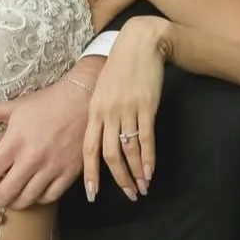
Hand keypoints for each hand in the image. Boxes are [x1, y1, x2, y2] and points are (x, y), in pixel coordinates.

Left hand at [0, 63, 103, 208]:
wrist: (83, 101)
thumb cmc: (47, 102)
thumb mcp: (16, 106)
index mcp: (14, 142)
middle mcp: (31, 159)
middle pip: (6, 193)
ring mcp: (51, 168)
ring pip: (27, 199)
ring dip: (15, 203)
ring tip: (9, 200)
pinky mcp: (68, 173)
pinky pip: (50, 196)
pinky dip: (38, 199)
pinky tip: (32, 193)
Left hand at [82, 16, 169, 201]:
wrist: (140, 43)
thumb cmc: (120, 68)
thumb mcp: (101, 90)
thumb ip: (99, 114)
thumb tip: (98, 138)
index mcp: (93, 111)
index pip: (88, 149)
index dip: (90, 173)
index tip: (91, 193)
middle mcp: (107, 113)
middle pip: (109, 155)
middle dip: (117, 179)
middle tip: (127, 196)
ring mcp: (127, 110)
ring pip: (128, 150)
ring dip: (136, 173)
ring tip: (142, 189)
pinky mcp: (146, 106)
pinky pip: (146, 138)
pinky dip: (148, 158)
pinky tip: (150, 172)